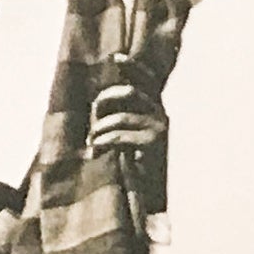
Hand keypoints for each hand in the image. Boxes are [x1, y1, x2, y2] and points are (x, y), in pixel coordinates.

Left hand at [87, 69, 170, 213]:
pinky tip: (97, 151)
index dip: (132, 66)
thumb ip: (122, 114)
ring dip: (99, 130)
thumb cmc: (132, 163)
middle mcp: (161, 114)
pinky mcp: (153, 143)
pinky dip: (102, 142)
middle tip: (93, 121)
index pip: (145, 80)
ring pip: (118, 117)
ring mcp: (159, 128)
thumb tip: (100, 99)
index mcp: (155, 108)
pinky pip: (118, 135)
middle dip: (104, 104)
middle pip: (128, 93)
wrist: (147, 196)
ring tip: (92, 143)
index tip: (115, 57)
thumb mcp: (128, 134)